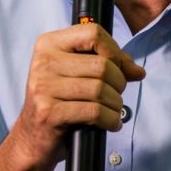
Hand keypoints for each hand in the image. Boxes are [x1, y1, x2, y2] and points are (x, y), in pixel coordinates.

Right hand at [11, 23, 144, 166]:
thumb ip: (108, 64)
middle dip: (119, 82)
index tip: (119, 67)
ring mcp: (44, 87)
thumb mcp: (78, 74)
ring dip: (116, 104)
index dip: (114, 50)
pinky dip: (110, 119)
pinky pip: (94, 112)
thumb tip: (137, 71)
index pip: (93, 32)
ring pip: (100, 89)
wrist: (32, 138)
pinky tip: (110, 123)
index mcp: (49, 44)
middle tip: (116, 95)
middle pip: (102, 64)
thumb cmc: (59, 102)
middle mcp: (43, 61)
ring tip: (113, 110)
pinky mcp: (49, 112)